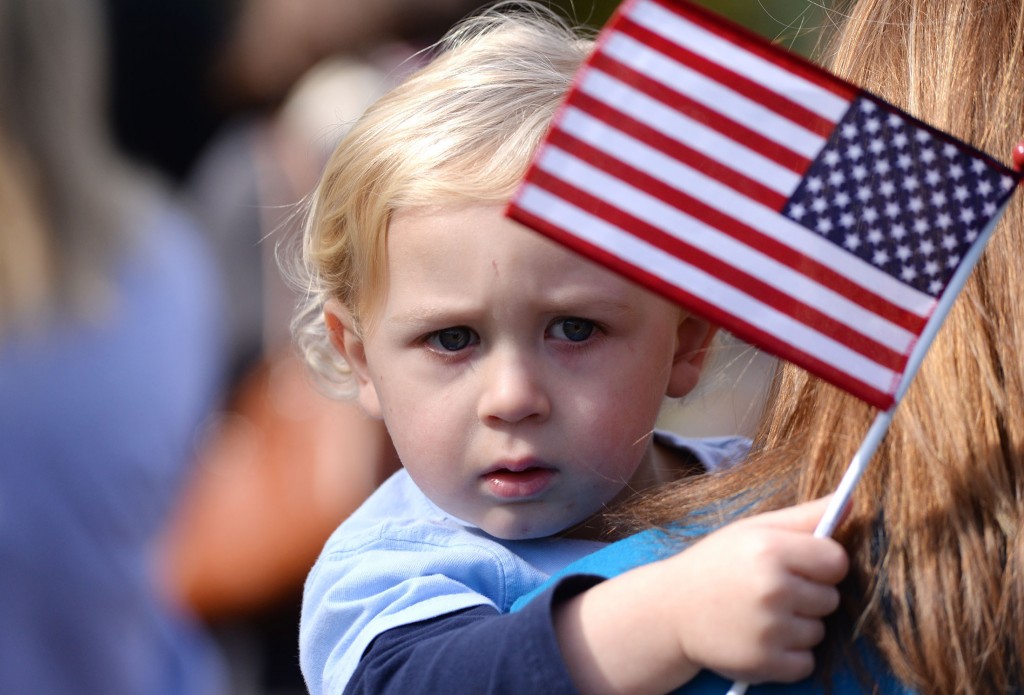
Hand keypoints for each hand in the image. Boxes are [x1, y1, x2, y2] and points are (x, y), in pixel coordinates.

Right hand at [666, 496, 848, 683]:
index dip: (821, 564)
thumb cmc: (716, 564)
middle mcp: (772, 589)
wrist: (669, 610)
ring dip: (797, 626)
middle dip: (808, 595)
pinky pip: (805, 662)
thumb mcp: (752, 531)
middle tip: (770, 590)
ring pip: (819, 632)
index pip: (837, 561)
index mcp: (770, 550)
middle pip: (831, 598)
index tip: (800, 566)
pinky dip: (788, 655)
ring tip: (761, 614)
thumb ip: (803, 517)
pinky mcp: (765, 663)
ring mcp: (769, 629)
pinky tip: (761, 638)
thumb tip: (852, 499)